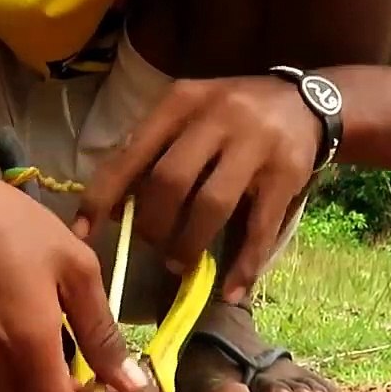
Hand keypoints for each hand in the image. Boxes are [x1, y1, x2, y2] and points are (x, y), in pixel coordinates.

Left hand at [78, 76, 319, 301]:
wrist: (306, 101)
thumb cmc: (231, 115)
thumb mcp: (188, 114)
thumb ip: (154, 150)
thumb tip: (115, 208)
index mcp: (180, 102)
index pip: (131, 154)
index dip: (103, 197)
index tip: (83, 233)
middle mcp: (216, 118)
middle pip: (169, 182)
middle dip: (152, 225)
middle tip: (151, 245)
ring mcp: (254, 145)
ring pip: (210, 206)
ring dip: (188, 244)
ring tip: (179, 263)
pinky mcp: (286, 174)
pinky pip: (258, 228)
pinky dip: (243, 265)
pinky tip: (232, 290)